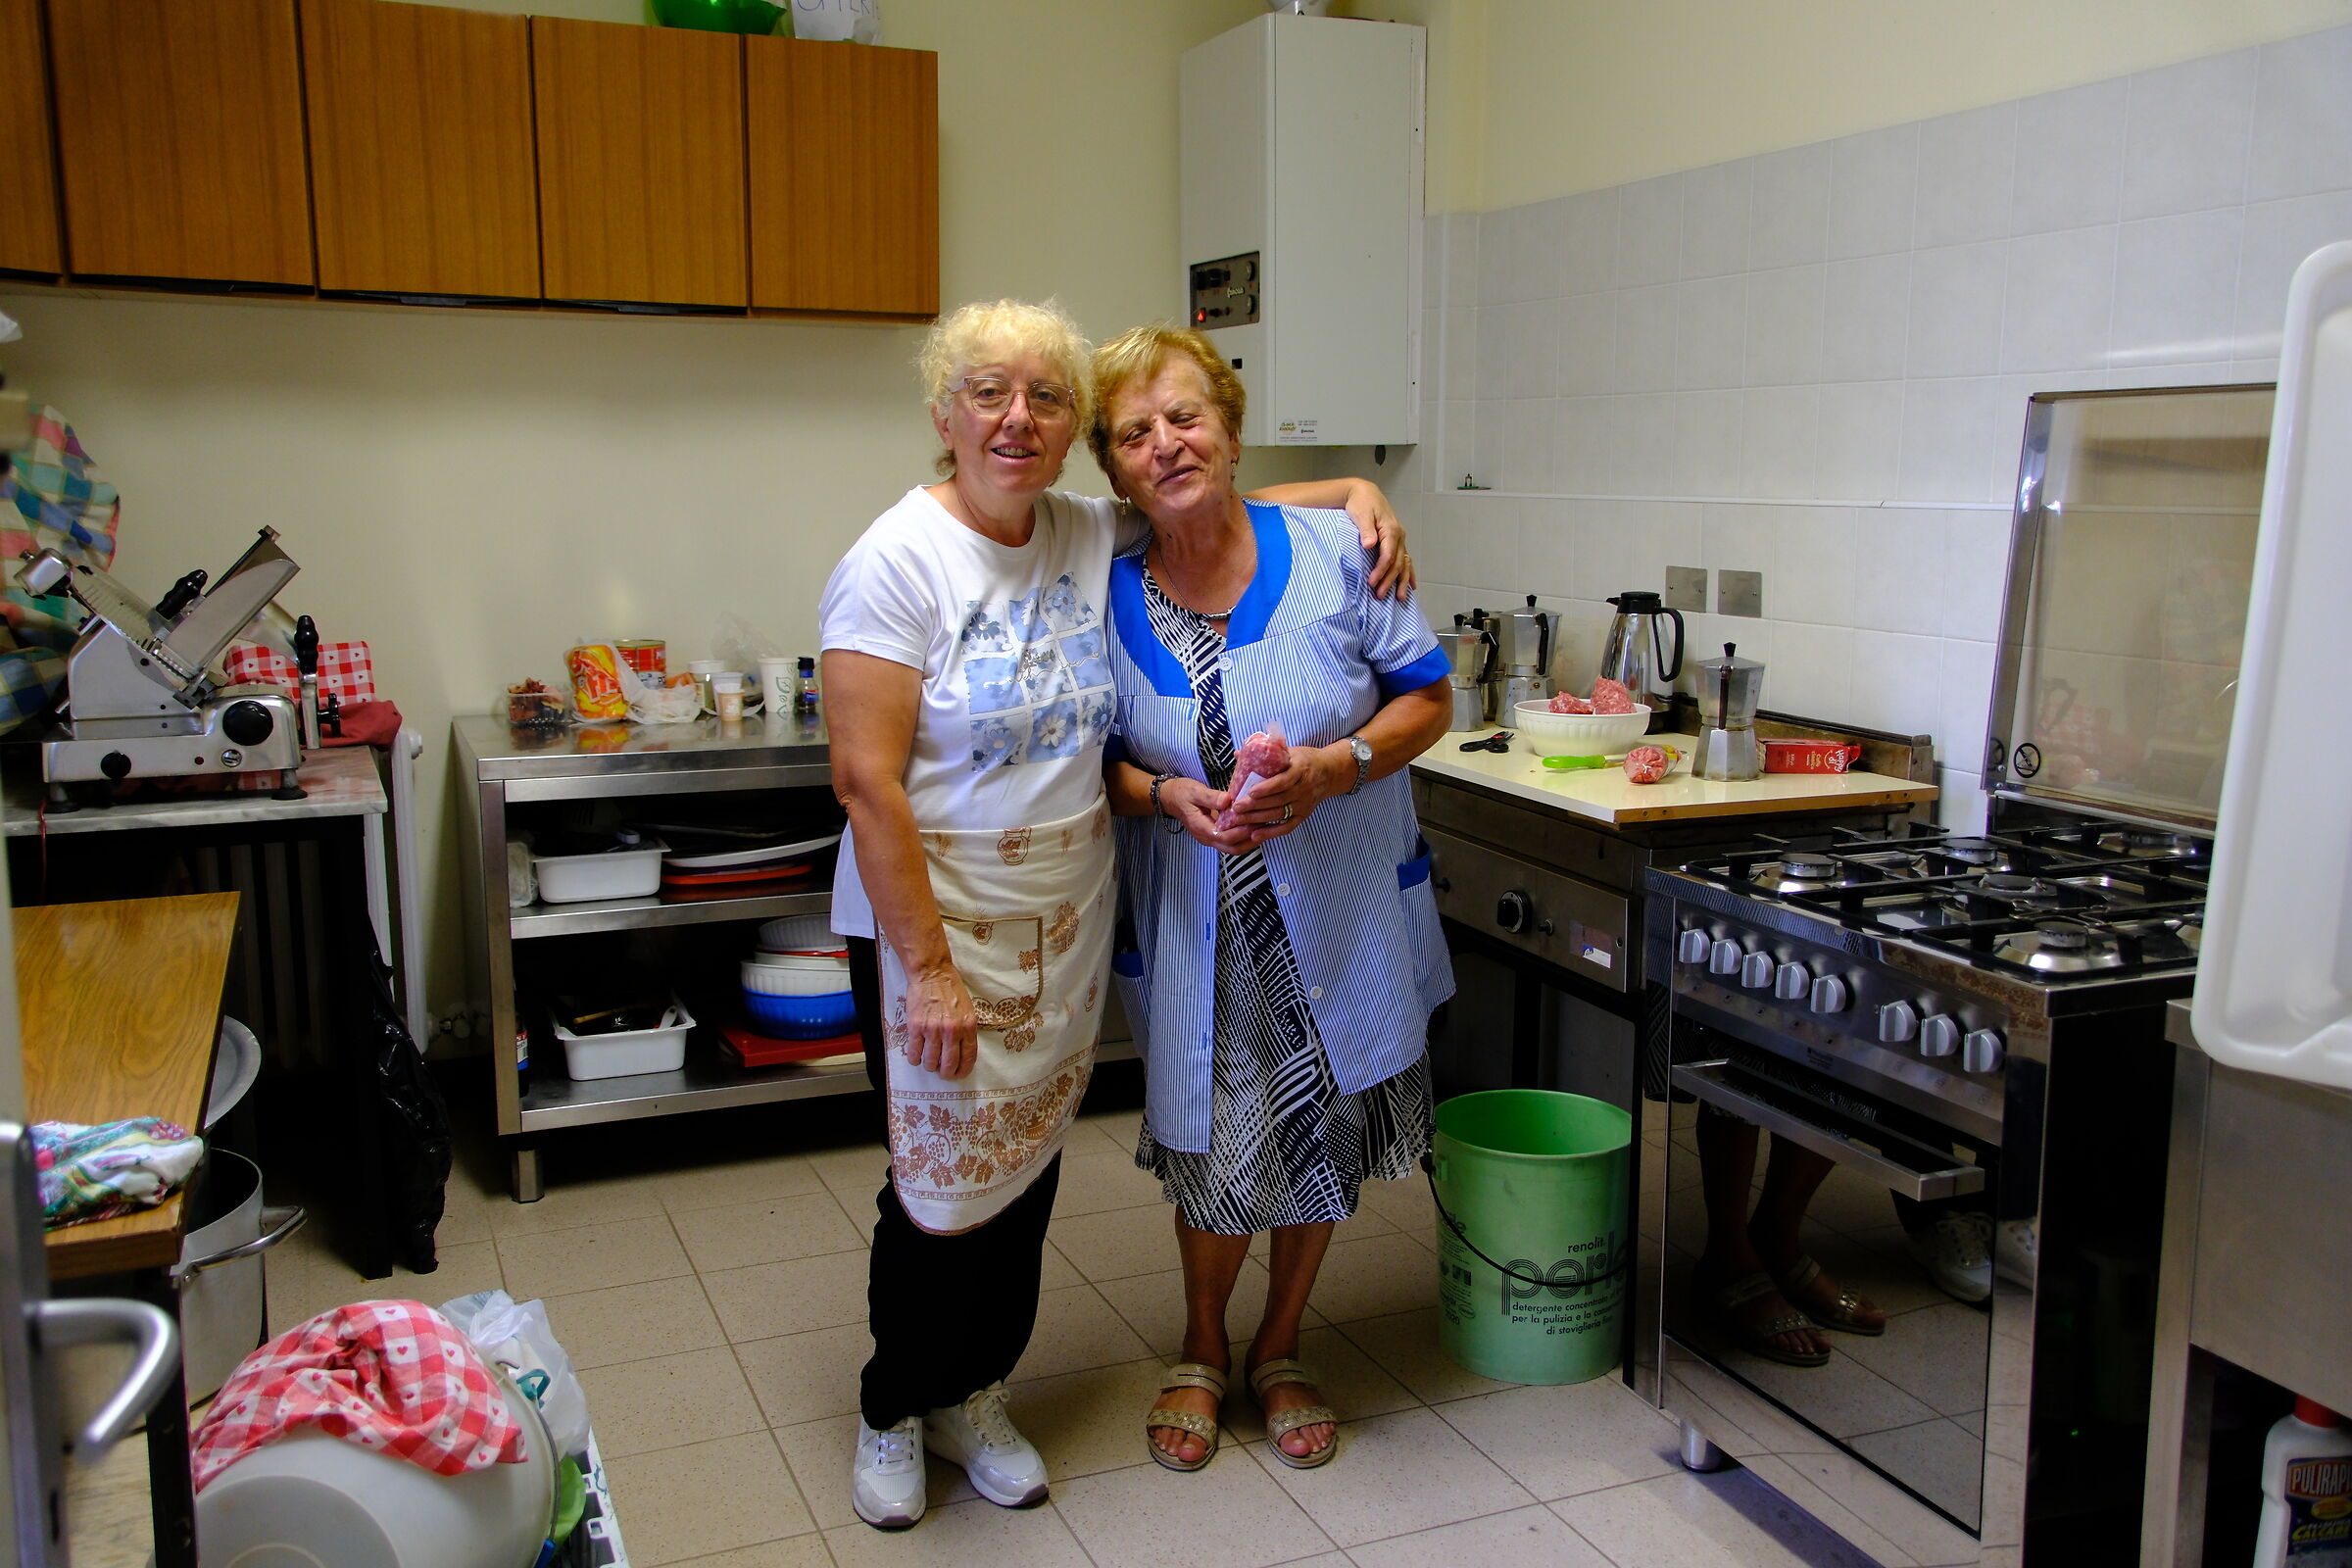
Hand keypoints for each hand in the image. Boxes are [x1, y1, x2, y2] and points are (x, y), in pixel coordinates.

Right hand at [902, 961, 978, 1077]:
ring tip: (929, 1063)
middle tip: (942, 1073)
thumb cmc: (951, 990)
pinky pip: (915, 1052)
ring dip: (930, 1066)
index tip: (959, 1074)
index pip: (968, 1057)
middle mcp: (952, 1031)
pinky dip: (915, 1058)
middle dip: (946, 1073)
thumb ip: (967, 1031)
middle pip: (949, 1064)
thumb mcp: (968, 1010)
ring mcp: (933, 1030)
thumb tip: (962, 1052)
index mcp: (968, 1026)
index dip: (963, 1070)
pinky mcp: (916, 1027)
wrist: (932, 974)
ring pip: (930, 1061)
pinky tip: (916, 1057)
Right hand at [1163, 776, 1255, 854]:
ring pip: (1233, 848)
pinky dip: (1244, 838)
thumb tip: (1228, 800)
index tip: (1254, 822)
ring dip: (1249, 841)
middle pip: (1232, 848)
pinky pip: (1231, 842)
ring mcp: (1210, 838)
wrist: (1171, 798)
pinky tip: (1254, 827)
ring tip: (1263, 829)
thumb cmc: (1182, 793)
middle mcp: (1206, 837)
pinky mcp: (1215, 835)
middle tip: (1264, 828)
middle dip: (1249, 841)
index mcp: (1201, 828)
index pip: (1224, 837)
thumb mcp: (1194, 791)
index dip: (1241, 832)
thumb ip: (1210, 797)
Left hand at [1232, 744, 1350, 844]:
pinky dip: (1271, 832)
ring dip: (1258, 818)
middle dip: (1256, 805)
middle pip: (1278, 800)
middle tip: (1236, 807)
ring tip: (1239, 819)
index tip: (1250, 791)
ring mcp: (1304, 804)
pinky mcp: (1303, 815)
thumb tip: (1237, 754)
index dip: (1267, 788)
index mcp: (1300, 769)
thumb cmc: (1304, 760)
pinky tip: (1255, 835)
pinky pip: (1287, 827)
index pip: (1284, 781)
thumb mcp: (1289, 751)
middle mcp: (1304, 788)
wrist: (1329, 772)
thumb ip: (1265, 754)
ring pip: (1280, 814)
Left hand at [1345, 481, 1415, 599]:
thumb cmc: (1361, 503)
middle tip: (1380, 595)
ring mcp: (1399, 539)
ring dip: (1402, 581)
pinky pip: (1405, 560)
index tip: (1372, 582)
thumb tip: (1369, 544)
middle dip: (1389, 580)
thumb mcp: (1361, 514)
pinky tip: (1411, 585)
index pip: (1388, 555)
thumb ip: (1366, 530)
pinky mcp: (1396, 542)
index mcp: (1391, 529)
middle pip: (1397, 562)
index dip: (1381, 570)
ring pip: (1404, 563)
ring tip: (1400, 598)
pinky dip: (1408, 573)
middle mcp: (1399, 535)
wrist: (1365, 494)